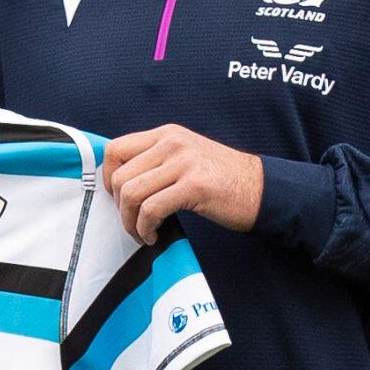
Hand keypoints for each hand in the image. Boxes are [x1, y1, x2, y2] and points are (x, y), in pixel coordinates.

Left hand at [101, 126, 263, 241]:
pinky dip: (146, 228)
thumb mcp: (186, 157)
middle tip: (133, 223)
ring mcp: (184, 163)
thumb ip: (157, 162)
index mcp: (167, 135)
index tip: (118, 198)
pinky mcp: (194, 186)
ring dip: (131, 222)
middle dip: (120, 208)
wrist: (262, 189)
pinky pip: (152, 209)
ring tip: (143, 233)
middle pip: (120, 176)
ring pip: (132, 193)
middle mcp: (172, 143)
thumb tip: (121, 184)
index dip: (108, 178)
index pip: (115, 149)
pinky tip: (155, 235)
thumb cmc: (223, 180)